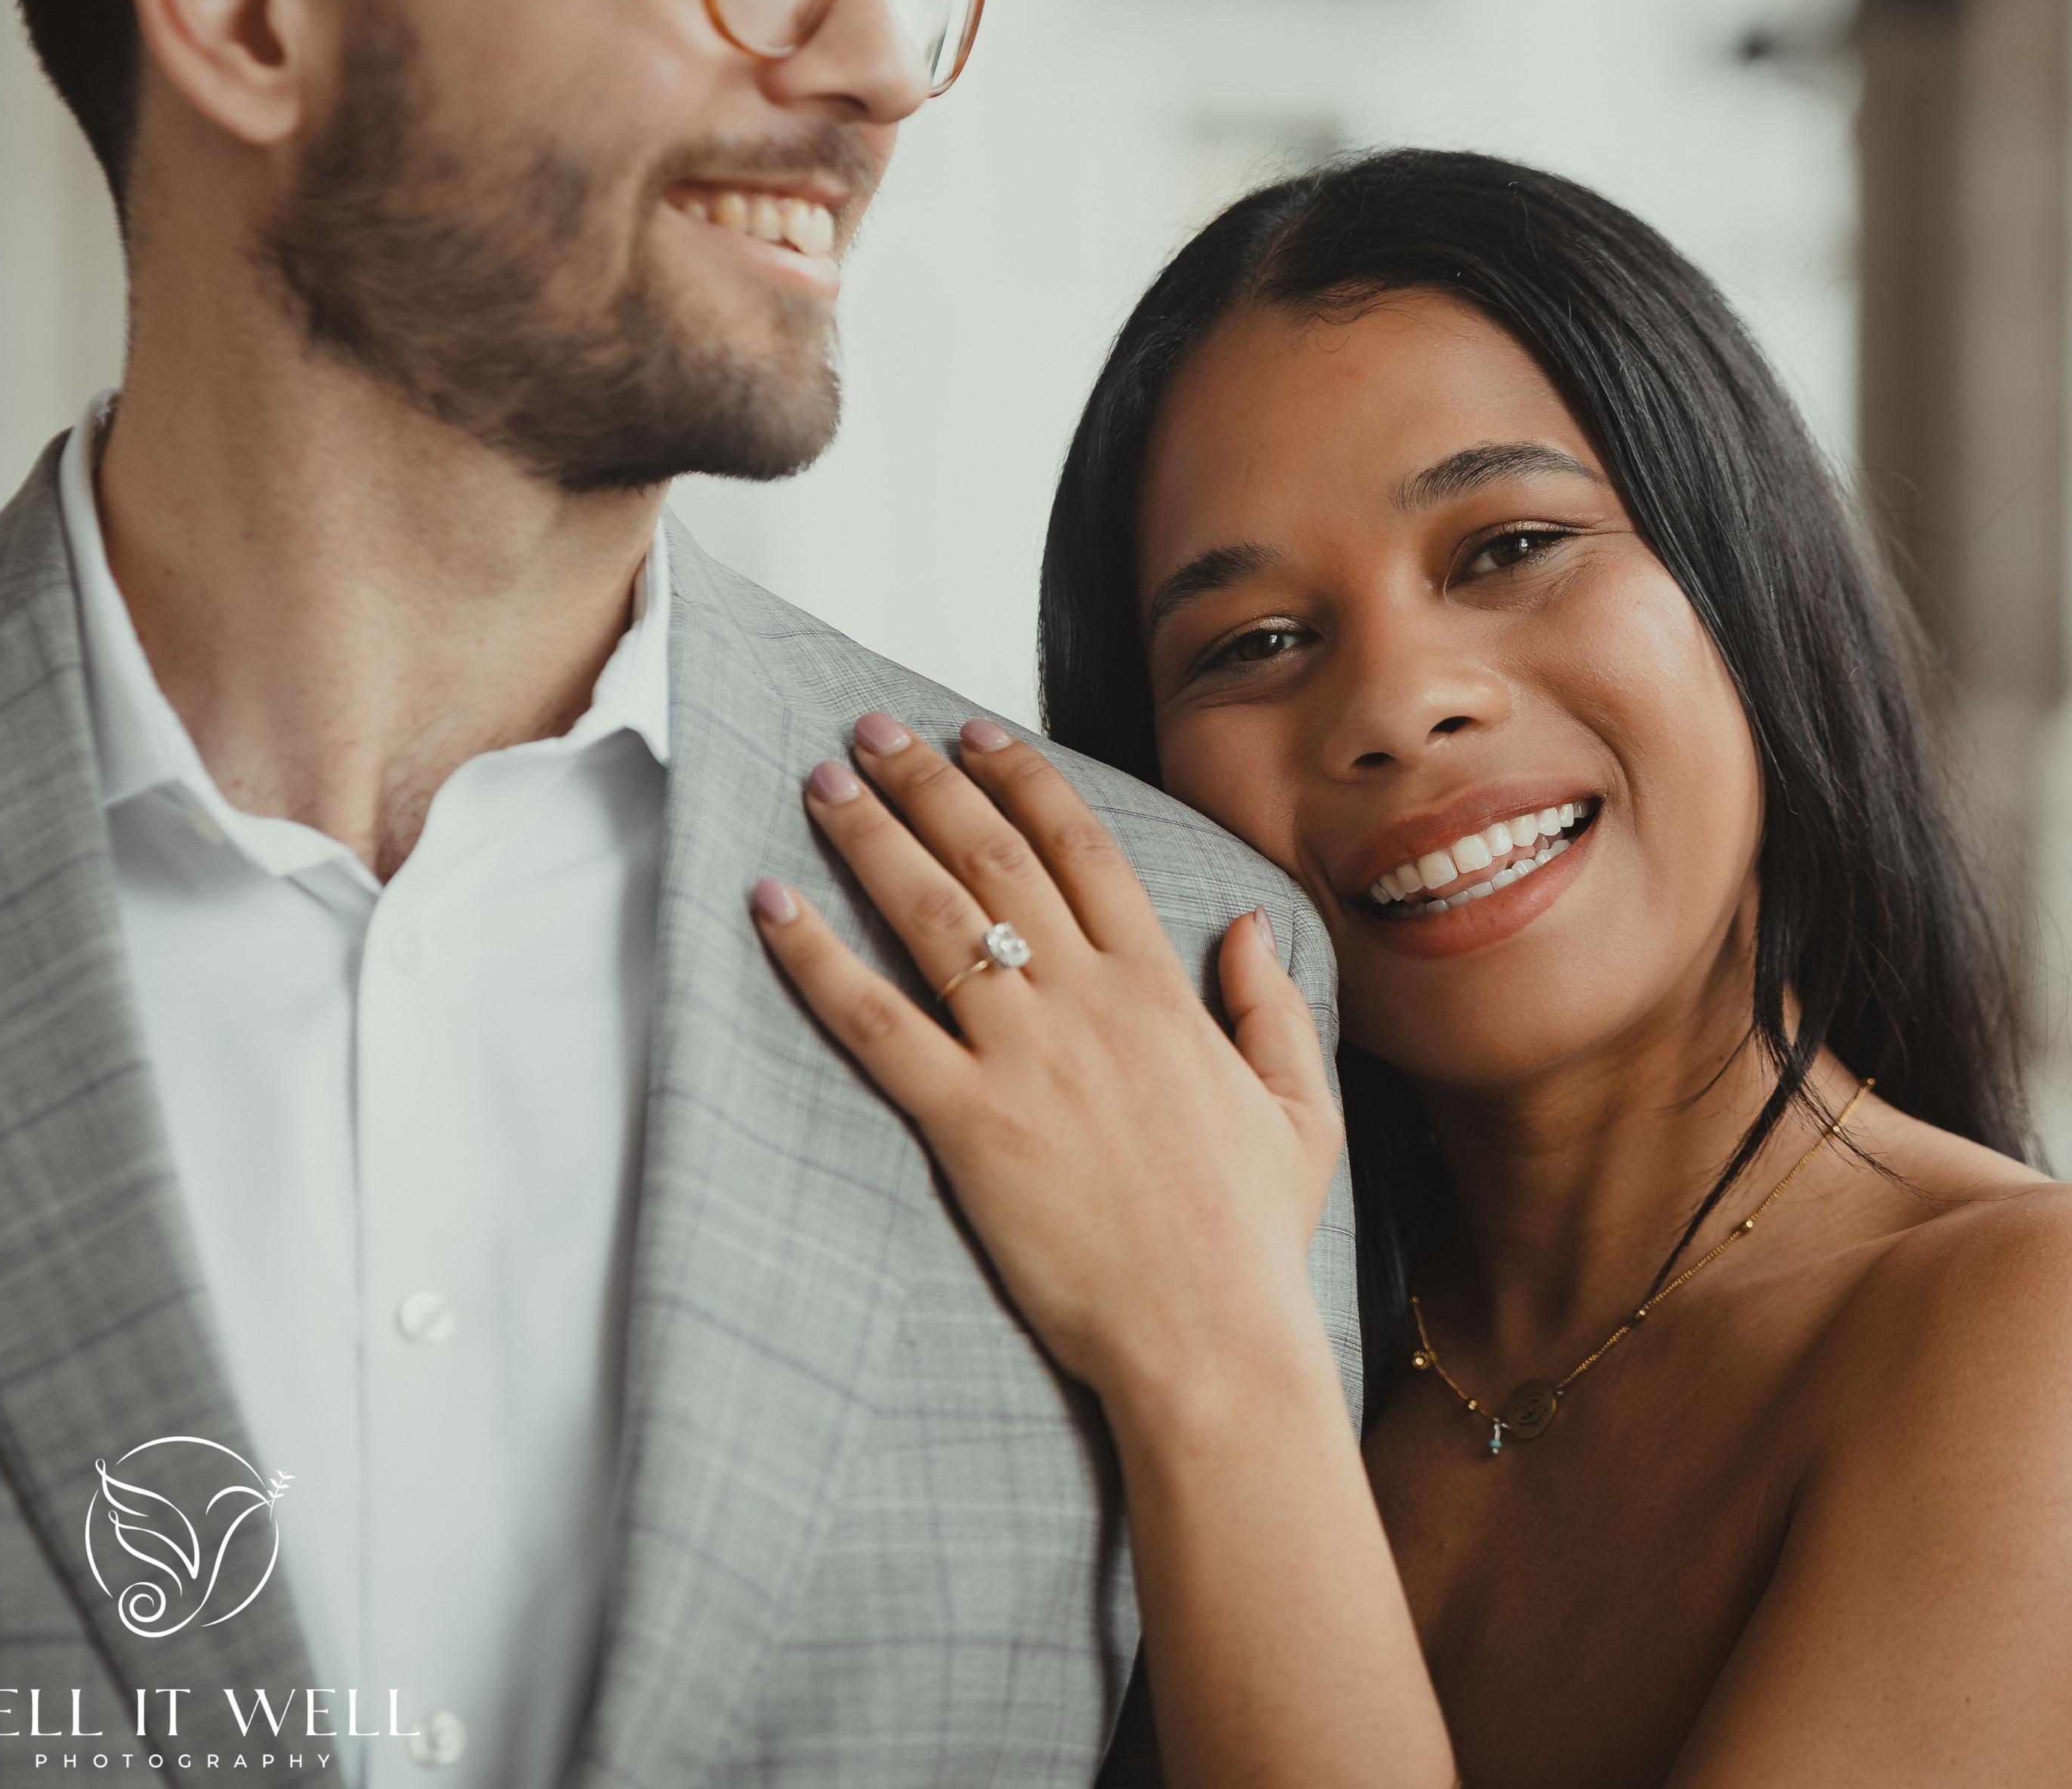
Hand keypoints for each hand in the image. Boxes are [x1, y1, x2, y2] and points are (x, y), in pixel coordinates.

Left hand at [747, 712, 1343, 1404]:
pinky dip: (815, 959)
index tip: (975, 733)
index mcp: (1161, 992)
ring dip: (869, 837)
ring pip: (932, 915)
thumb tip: (1244, 927)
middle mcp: (1088, 1003)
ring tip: (820, 785)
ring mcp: (1026, 1058)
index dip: (1022, 777)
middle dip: (924, 782)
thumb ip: (1271, 1008)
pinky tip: (770, 907)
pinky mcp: (968, 1125)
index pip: (1082, 848)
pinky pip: (875, 1023)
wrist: (1211, 1338)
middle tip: (868, 733)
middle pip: (994, 857)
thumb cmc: (1251, 1239)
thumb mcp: (1301, 1110)